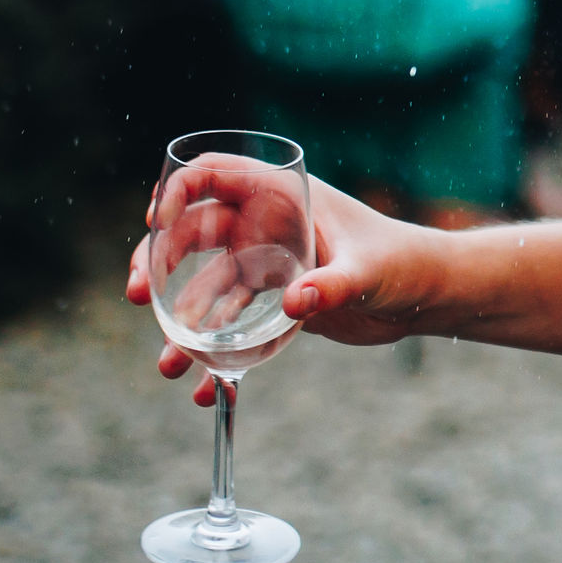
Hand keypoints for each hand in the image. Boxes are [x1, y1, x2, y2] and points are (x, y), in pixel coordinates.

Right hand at [128, 169, 434, 401]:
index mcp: (282, 196)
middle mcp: (265, 224)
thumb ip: (334, 285)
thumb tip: (297, 304)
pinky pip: (230, 322)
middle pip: (192, 231)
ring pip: (203, 285)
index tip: (154, 221)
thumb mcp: (368, 272)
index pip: (214, 174)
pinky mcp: (274, 299)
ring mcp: (265, 262)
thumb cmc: (402, 263)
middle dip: (157, 260)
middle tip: (138, 295)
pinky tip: (207, 388)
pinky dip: (216, 352)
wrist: (424, 297)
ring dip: (180, 322)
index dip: (177, 190)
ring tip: (169, 365)